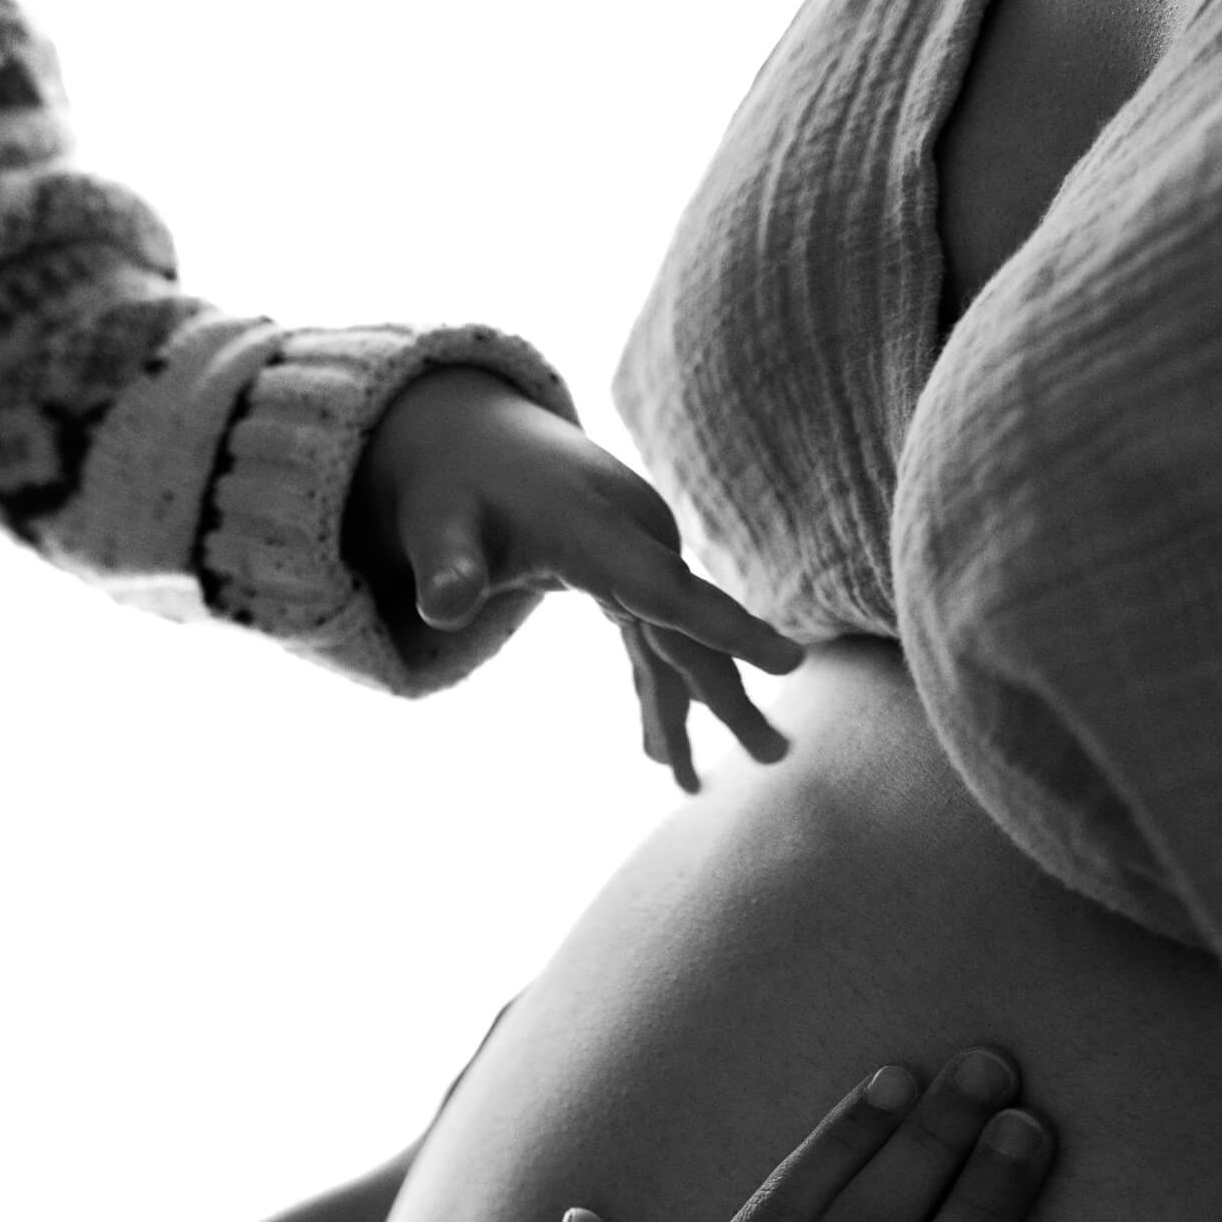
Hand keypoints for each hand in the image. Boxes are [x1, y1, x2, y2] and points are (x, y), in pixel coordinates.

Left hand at [342, 365, 802, 789]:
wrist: (467, 435)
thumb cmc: (448, 487)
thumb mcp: (432, 526)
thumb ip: (443, 567)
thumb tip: (442, 608)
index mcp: (596, 531)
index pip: (670, 591)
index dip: (726, 631)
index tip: (789, 664)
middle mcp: (634, 538)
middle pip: (690, 627)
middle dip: (728, 696)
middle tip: (774, 757)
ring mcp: (638, 553)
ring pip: (676, 642)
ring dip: (689, 711)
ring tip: (690, 786)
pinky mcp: (629, 569)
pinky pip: (656, 637)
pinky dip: (659, 690)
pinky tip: (659, 750)